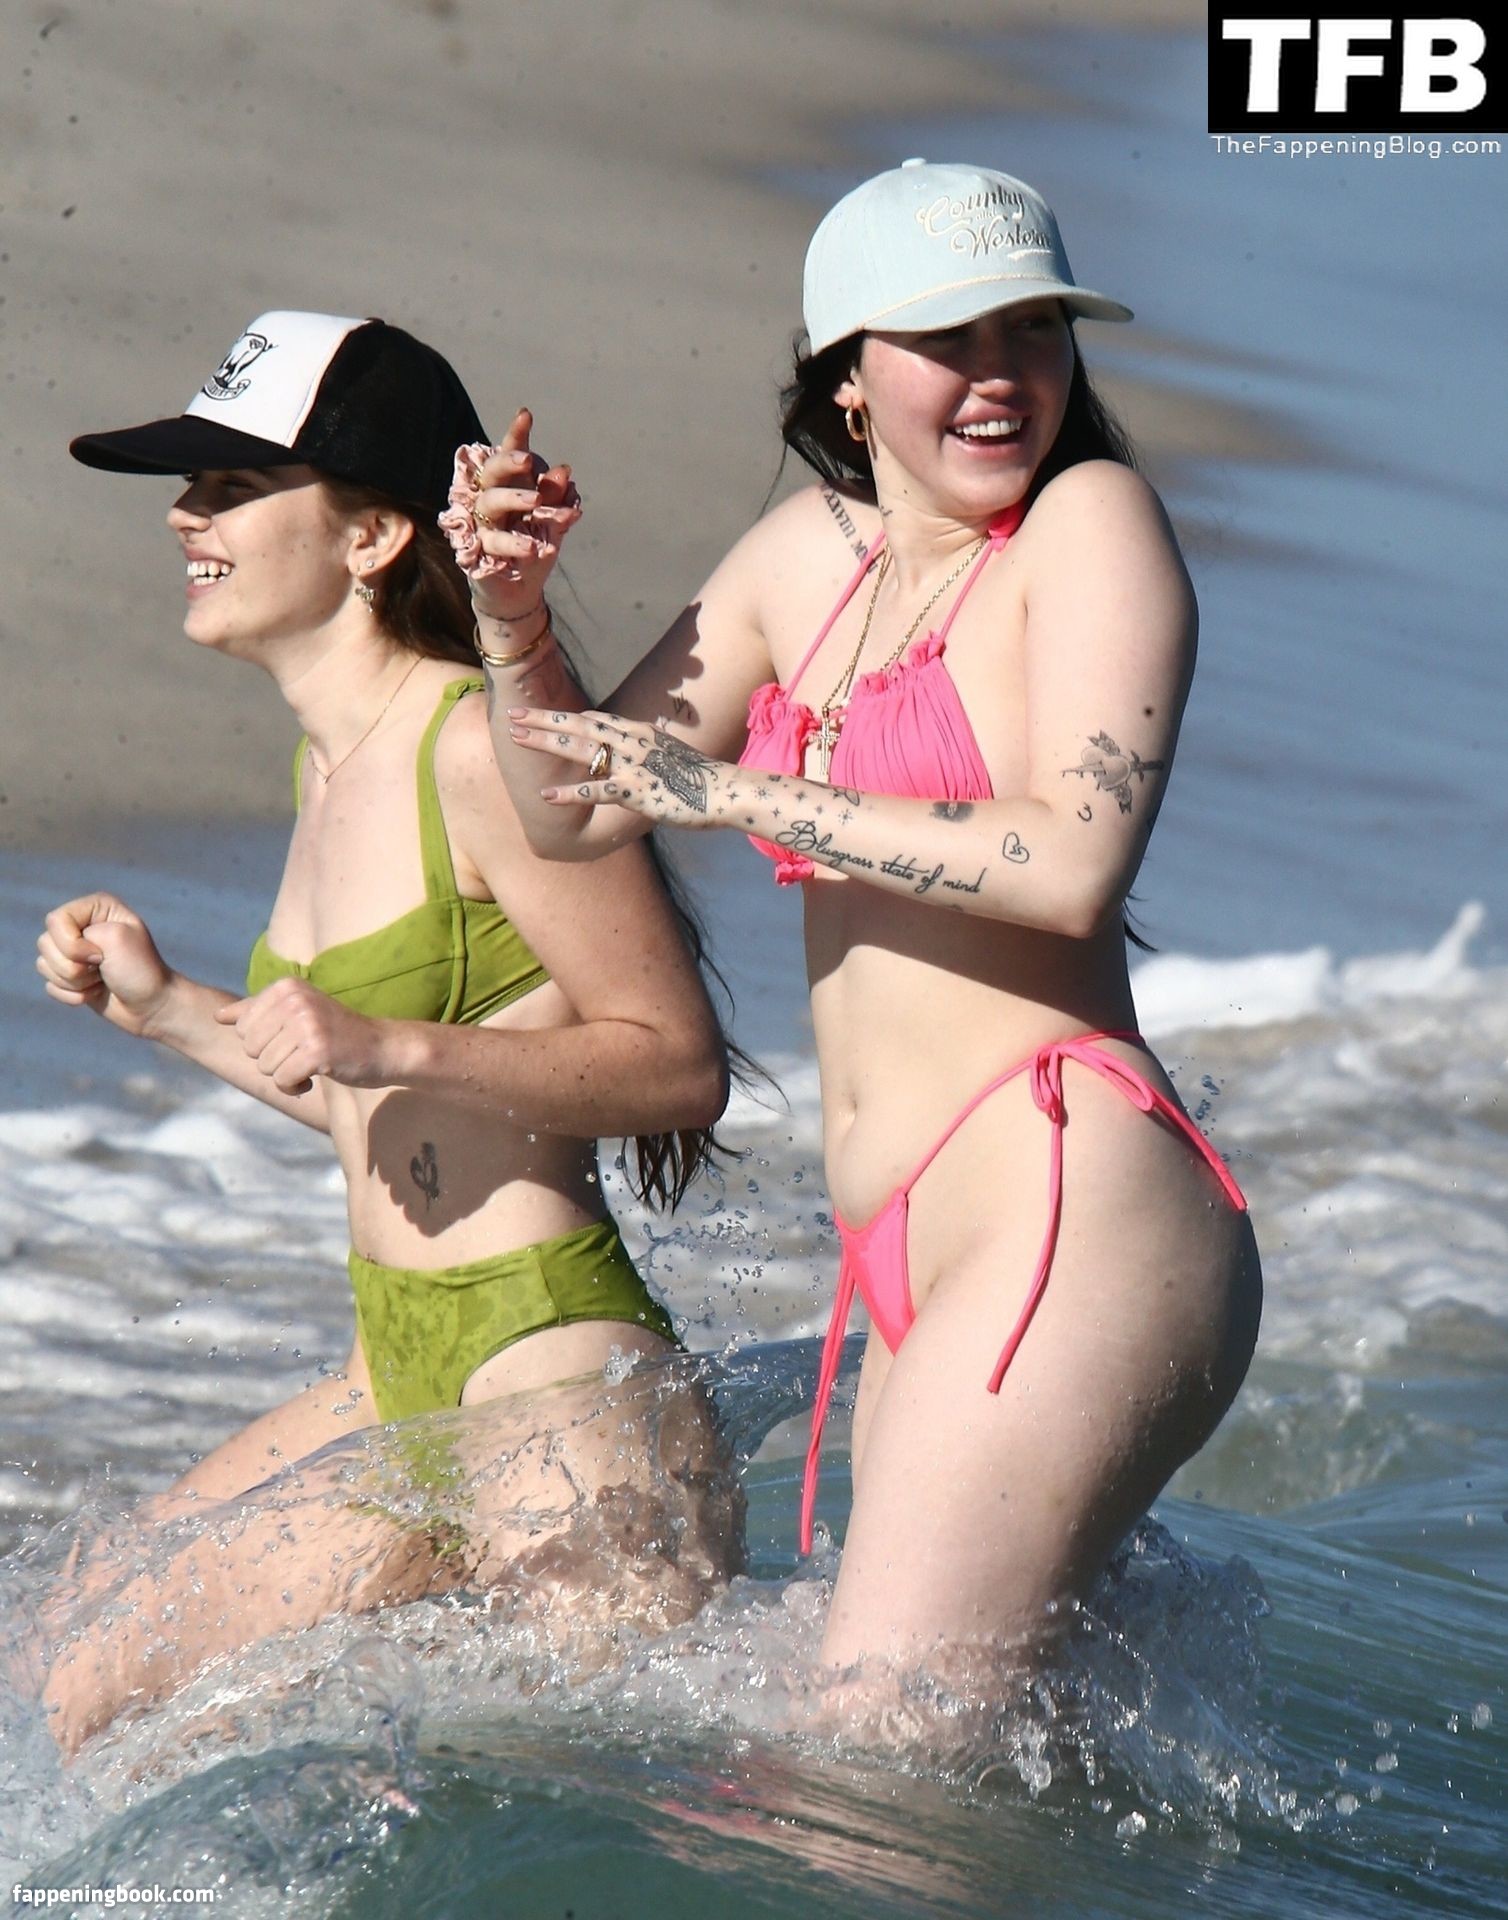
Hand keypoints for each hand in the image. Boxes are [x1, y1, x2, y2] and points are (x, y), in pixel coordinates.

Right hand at [37, 893, 173, 1036]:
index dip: (72, 944)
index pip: (56, 920)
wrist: (152, 1005)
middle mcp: (81, 925)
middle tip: (103, 967)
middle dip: (74, 966)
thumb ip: (76, 935)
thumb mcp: (116, 938)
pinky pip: (50, 985)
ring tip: (101, 979)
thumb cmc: (139, 969)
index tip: (101, 954)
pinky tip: (96, 992)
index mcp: (96, 907)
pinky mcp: (68, 975)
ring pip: (44, 965)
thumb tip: (51, 955)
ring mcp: (73, 951)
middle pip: (45, 943)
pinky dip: (73, 995)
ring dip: (75, 982)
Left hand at [215, 978, 392, 1095]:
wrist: (381, 1047)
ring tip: (310, 1063)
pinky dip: (295, 1087)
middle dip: (272, 1060)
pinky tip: (315, 1078)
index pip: (243, 1027)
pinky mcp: (318, 1051)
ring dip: (285, 1075)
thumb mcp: (296, 1012)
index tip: (291, 1039)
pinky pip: (282, 1080)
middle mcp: (296, 1000)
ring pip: (264, 1067)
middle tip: (302, 1053)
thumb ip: (256, 1012)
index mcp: (286, 987)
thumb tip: (218, 1017)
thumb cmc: (335, 1032)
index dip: (263, 1042)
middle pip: (250, 1048)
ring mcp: (307, 1024)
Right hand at [469, 408, 581, 623]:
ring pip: (489, 503)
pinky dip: (516, 543)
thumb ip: (557, 498)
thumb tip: (565, 471)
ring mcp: (482, 524)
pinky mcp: (480, 551)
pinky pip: (494, 542)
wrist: (520, 591)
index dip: (516, 436)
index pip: (510, 456)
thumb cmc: (534, 546)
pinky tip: (536, 547)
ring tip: (536, 503)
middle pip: (491, 472)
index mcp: (509, 485)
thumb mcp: (552, 521)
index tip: (526, 414)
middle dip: (508, 462)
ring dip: (514, 499)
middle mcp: (490, 499)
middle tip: (528, 460)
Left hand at [505, 707, 739, 830]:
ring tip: (516, 738)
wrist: (728, 792)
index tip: (538, 712)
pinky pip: (597, 790)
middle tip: (512, 713)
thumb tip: (634, 760)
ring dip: (547, 742)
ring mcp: (634, 765)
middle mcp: (633, 742)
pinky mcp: (637, 791)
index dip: (564, 716)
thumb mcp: (670, 759)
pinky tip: (546, 795)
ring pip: (581, 748)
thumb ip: (647, 756)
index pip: (594, 719)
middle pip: (579, 725)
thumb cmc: (702, 781)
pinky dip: (570, 792)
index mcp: (640, 734)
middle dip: (544, 719)